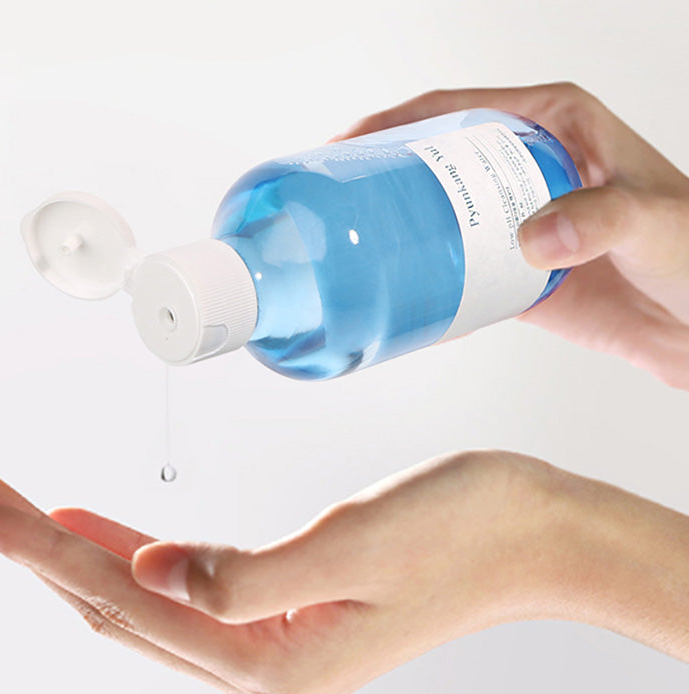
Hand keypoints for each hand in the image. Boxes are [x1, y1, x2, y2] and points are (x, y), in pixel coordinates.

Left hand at [0, 450, 688, 693]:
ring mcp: (272, 639)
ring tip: (14, 512)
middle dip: (35, 546)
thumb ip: (245, 574)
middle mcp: (261, 662)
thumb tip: (150, 575)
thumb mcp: (355, 544)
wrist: (534, 533)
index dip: (38, 547)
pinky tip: (101, 533)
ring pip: (142, 597)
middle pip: (118, 601)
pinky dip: (131, 556)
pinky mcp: (286, 606)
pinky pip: (183, 588)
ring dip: (74, 553)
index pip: (124, 597)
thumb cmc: (465, 529)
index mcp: (271, 657)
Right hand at [329, 82, 688, 389]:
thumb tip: (532, 239)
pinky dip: (424, 280)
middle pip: (434, 159)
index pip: (459, 109)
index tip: (348, 144)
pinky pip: (455, 269)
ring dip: (395, 227)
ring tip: (348, 244)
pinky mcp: (512, 271)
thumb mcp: (653, 219)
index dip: (396, 123)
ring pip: (438, 214)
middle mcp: (526, 167)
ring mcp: (515, 221)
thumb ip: (600, 218)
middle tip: (333, 198)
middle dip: (380, 173)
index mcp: (554, 125)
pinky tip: (394, 291)